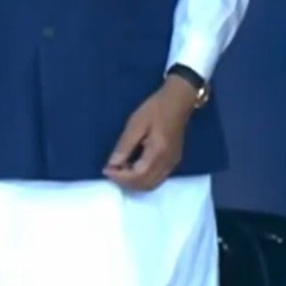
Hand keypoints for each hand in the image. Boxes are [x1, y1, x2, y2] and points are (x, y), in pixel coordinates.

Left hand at [103, 76, 198, 191]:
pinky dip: (142, 179)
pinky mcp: (173, 161)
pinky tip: (134, 167)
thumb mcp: (136, 123)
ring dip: (134, 182)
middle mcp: (168, 162)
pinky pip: (157, 178)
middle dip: (125, 182)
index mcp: (159, 151)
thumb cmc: (156, 109)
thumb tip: (112, 164)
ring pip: (151, 185)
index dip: (120, 177)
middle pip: (145, 185)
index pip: (138, 175)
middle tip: (112, 170)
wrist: (179, 101)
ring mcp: (173, 163)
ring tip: (121, 169)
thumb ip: (124, 145)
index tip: (106, 169)